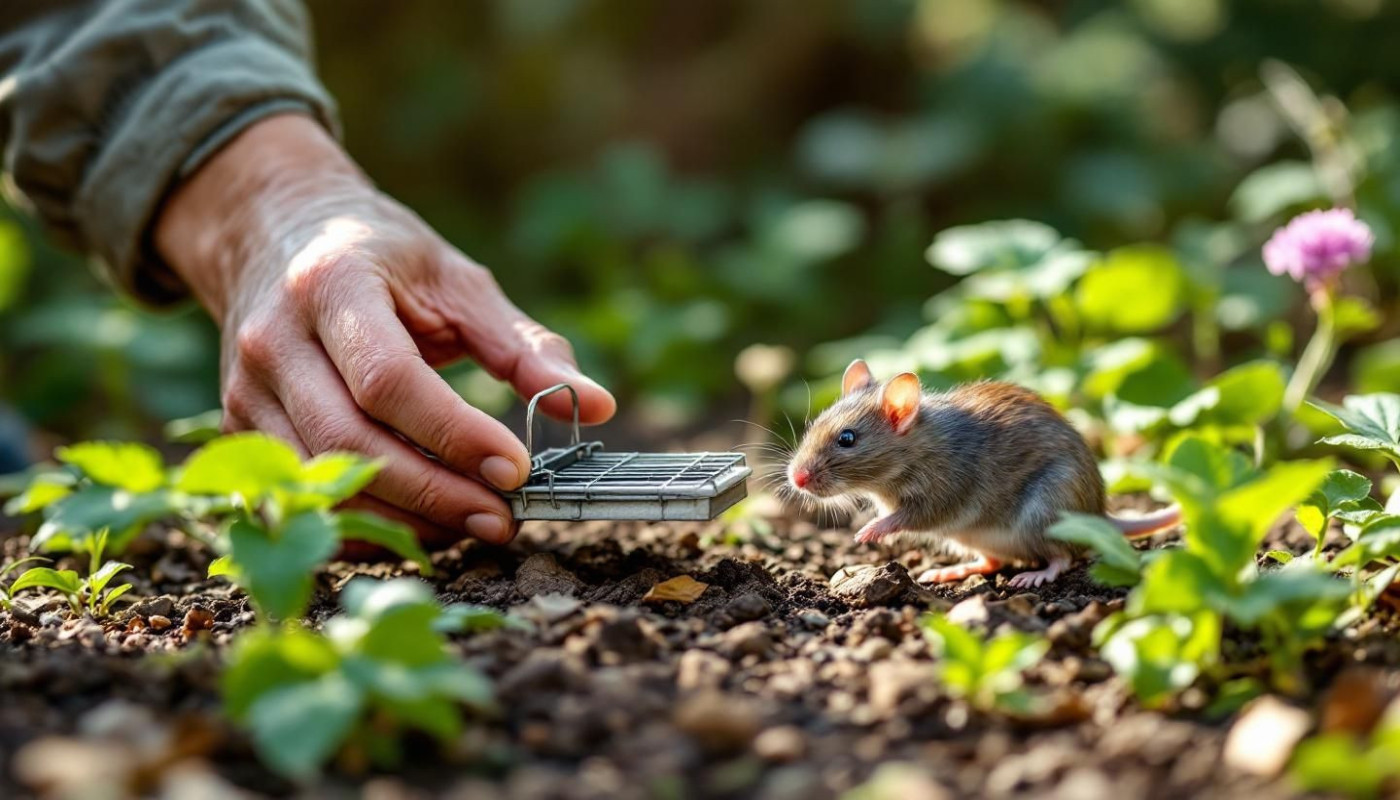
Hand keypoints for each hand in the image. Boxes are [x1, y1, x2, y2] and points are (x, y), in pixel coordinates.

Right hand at [154, 114, 614, 548]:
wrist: (275, 234)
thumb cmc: (384, 261)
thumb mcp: (459, 284)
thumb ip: (525, 348)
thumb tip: (598, 407)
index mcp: (333, 286)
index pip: (390, 380)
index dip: (455, 435)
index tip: (517, 470)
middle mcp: (274, 340)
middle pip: (350, 441)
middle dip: (434, 494)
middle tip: (502, 519)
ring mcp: (246, 389)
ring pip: (321, 479)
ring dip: (403, 518)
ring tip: (471, 524)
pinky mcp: (239, 427)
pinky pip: (302, 494)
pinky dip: (363, 522)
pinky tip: (420, 525)